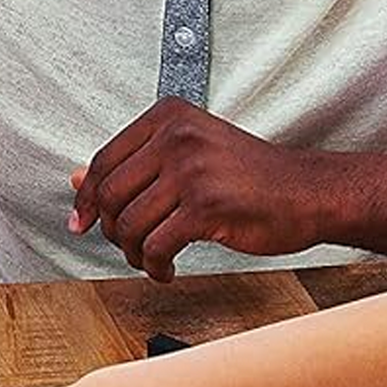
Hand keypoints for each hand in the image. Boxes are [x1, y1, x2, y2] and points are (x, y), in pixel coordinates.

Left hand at [70, 98, 322, 281]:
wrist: (309, 192)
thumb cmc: (254, 176)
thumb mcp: (190, 155)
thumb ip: (135, 164)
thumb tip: (77, 180)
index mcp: (169, 117)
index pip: (105, 160)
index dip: (88, 199)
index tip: (83, 223)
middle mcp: (177, 137)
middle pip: (112, 195)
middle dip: (113, 231)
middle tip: (130, 246)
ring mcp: (192, 170)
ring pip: (131, 225)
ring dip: (135, 254)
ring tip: (152, 259)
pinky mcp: (206, 206)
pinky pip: (157, 246)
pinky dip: (156, 267)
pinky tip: (168, 269)